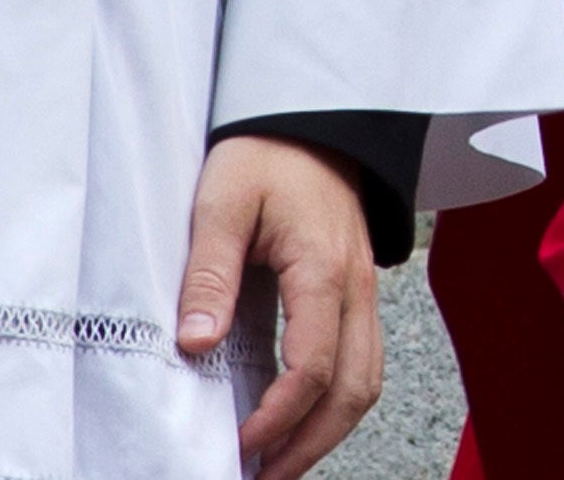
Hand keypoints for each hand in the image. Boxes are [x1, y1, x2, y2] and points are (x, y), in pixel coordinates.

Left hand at [179, 131, 384, 479]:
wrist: (312, 120)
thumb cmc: (266, 152)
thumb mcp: (223, 202)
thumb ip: (210, 275)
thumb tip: (196, 345)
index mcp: (324, 270)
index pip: (314, 368)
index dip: (278, 418)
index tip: (239, 445)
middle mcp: (355, 288)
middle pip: (353, 390)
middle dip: (310, 446)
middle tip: (261, 476)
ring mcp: (363, 291)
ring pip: (366, 381)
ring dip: (327, 431)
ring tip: (278, 462)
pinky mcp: (356, 291)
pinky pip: (362, 360)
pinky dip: (335, 402)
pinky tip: (298, 418)